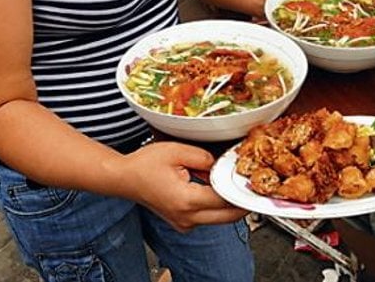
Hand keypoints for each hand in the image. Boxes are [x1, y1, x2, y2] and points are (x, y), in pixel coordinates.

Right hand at [124, 142, 246, 231]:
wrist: (124, 179)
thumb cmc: (145, 165)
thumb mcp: (177, 151)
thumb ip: (204, 157)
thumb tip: (221, 165)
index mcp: (187, 200)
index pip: (225, 200)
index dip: (239, 189)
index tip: (249, 179)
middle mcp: (187, 217)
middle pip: (227, 217)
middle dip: (241, 202)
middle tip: (249, 186)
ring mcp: (184, 223)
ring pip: (219, 219)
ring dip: (228, 204)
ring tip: (228, 182)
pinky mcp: (182, 222)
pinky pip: (207, 217)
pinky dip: (215, 206)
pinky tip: (213, 188)